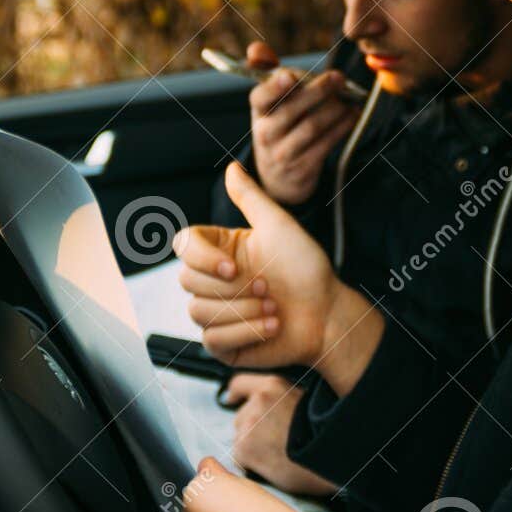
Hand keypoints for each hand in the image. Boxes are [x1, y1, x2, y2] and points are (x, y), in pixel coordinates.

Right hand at [176, 162, 382, 391]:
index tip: (234, 267)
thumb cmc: (307, 269)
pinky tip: (271, 326)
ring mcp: (216, 313)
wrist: (328, 314)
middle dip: (232, 288)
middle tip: (268, 287)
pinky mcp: (223, 343)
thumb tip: (231, 167)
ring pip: (199, 311)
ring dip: (243, 311)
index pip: (184, 246)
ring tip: (274, 308)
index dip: (202, 258)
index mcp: (221, 250)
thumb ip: (250, 198)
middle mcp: (215, 280)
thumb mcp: (279, 227)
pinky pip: (212, 339)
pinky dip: (245, 332)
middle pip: (187, 280)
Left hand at [225, 374, 337, 497]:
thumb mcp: (303, 400)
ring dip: (251, 446)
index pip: (239, 383)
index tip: (232, 399)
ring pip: (240, 437)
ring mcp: (248, 424)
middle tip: (274, 441)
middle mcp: (257, 401)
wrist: (329, 455)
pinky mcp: (244, 448)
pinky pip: (240, 457)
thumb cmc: (322, 432)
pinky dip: (251, 463)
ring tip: (276, 454)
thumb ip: (279, 398)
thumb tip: (268, 406)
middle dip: (251, 428)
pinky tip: (271, 465)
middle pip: (240, 416)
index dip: (235, 393)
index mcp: (272, 385)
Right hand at [245, 41, 360, 205]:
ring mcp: (283, 154)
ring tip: (349, 97)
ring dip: (335, 109)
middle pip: (292, 110)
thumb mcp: (269, 104)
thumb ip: (267, 72)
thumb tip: (256, 47)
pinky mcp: (303, 169)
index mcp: (259, 112)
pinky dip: (342, 127)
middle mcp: (266, 133)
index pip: (260, 97)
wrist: (277, 179)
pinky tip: (352, 115)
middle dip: (318, 91)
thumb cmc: (278, 128)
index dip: (273, 87)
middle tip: (339, 77)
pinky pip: (326, 144)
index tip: (289, 75)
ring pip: (312, 127)